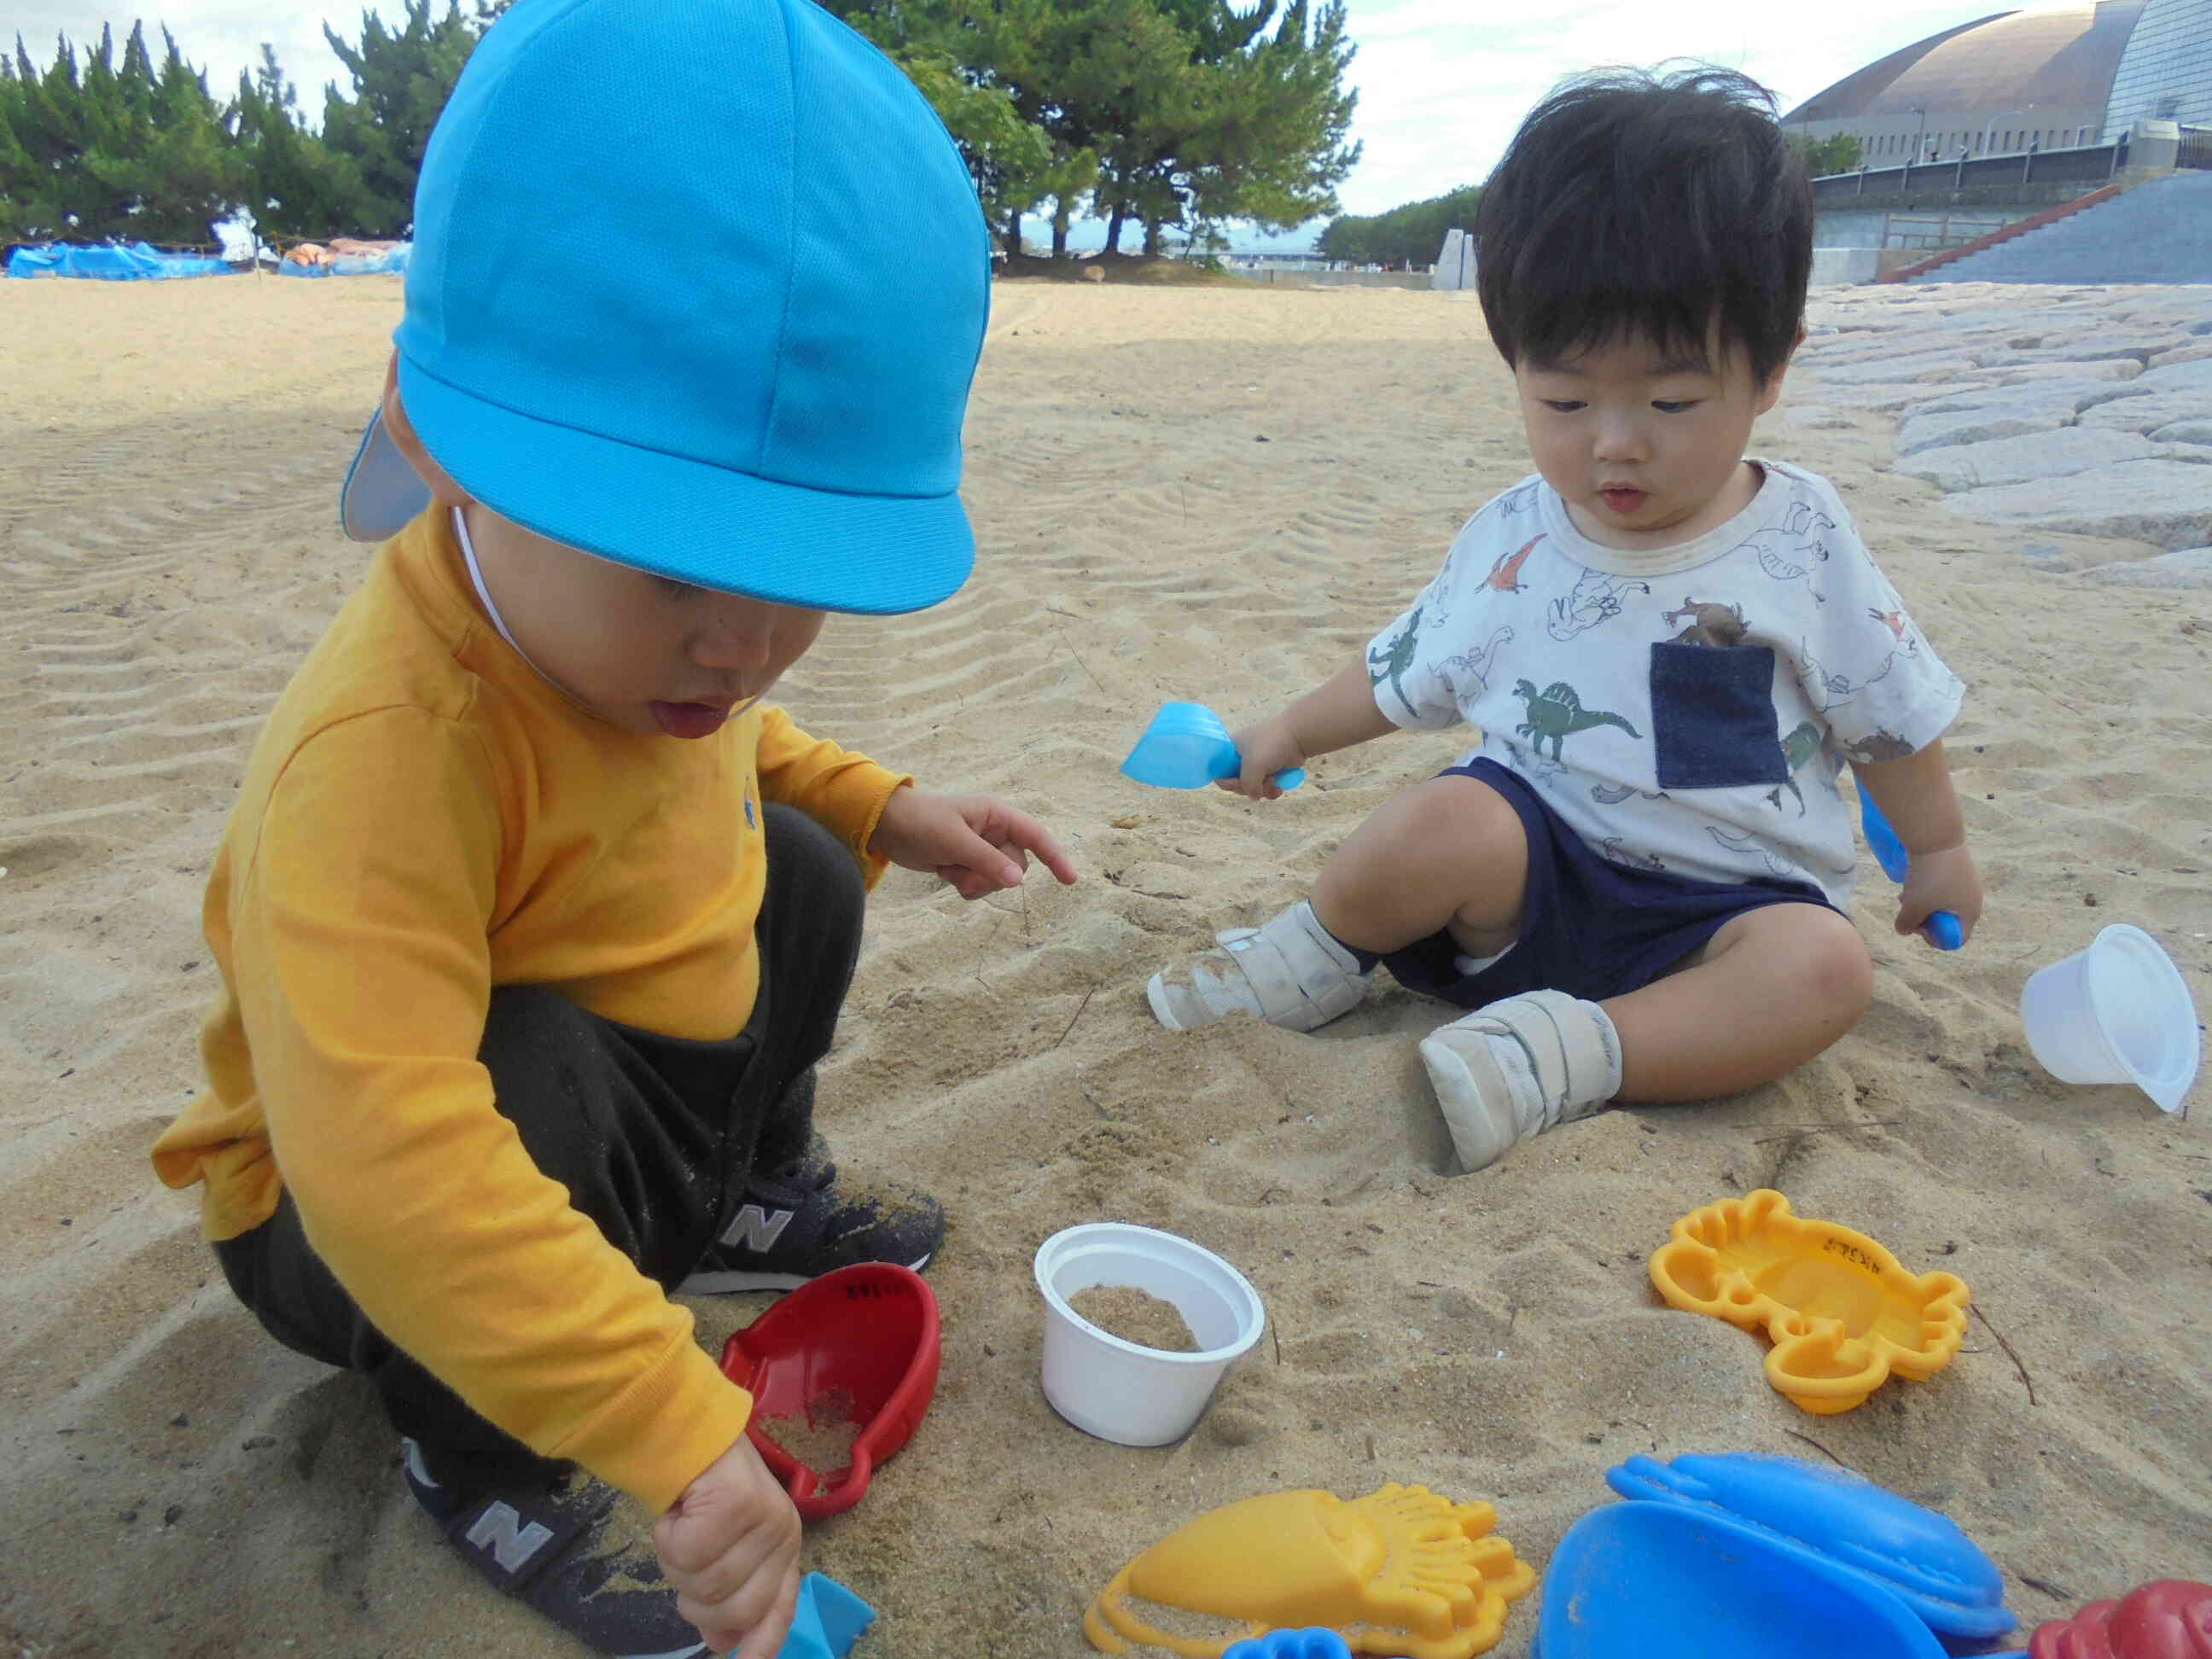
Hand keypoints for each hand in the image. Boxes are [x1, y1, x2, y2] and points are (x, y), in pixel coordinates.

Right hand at [652, 1435, 800, 1657]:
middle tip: (682, 1561)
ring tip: (680, 1530)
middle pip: (734, 1608)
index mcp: (782, 1550)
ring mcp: (766, 1518)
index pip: (780, 1610)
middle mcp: (784, 1535)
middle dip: (694, 1597)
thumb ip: (726, 1595)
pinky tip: (676, 1512)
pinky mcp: (739, 1503)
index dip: (761, 1643)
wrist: (685, 1432)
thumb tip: (722, 1641)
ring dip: (676, 1563)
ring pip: (707, 1583)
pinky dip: (667, 1538)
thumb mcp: (718, 1551)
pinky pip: (688, 1552)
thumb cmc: (702, 1496)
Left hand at [869, 788, 1079, 899]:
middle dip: (992, 877)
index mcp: (997, 814)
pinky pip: (980, 883)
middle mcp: (993, 830)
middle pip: (1014, 865)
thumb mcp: (955, 841)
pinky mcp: (966, 862)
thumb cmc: (921, 822)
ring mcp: (980, 848)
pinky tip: (945, 873)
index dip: (1055, 857)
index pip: (1035, 837)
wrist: (886, 826)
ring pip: (997, 878)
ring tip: (950, 872)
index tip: (1070, 880)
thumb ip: (988, 861)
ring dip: (976, 883)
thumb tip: (1018, 882)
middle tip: (965, 875)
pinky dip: (965, 885)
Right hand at [1217, 715, 1305, 800]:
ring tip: (1273, 783)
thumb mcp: (1253, 766)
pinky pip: (1266, 786)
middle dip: (1248, 788)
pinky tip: (1279, 789)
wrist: (1298, 735)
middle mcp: (1242, 756)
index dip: (1226, 782)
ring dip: (1263, 789)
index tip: (1237, 784)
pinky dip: (1271, 790)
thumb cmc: (1271, 745)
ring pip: (1253, 787)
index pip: (1219, 771)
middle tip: (1259, 784)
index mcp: (1231, 749)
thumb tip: (1254, 796)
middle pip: (1237, 783)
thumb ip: (1247, 786)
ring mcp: (1258, 763)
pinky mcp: (1272, 768)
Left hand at [1896, 842, 1981, 946]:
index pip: (1955, 939)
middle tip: (1905, 907)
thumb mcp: (1914, 905)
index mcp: (1970, 913)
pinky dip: (1925, 888)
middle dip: (1922, 917)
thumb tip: (1903, 930)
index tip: (1917, 926)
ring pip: (1940, 902)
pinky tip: (1911, 880)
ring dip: (1920, 902)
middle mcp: (1973, 899)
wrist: (1937, 836)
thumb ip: (1907, 923)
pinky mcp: (1957, 868)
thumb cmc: (1929, 876)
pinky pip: (1940, 887)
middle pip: (1946, 920)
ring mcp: (1966, 882)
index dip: (1933, 938)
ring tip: (1903, 894)